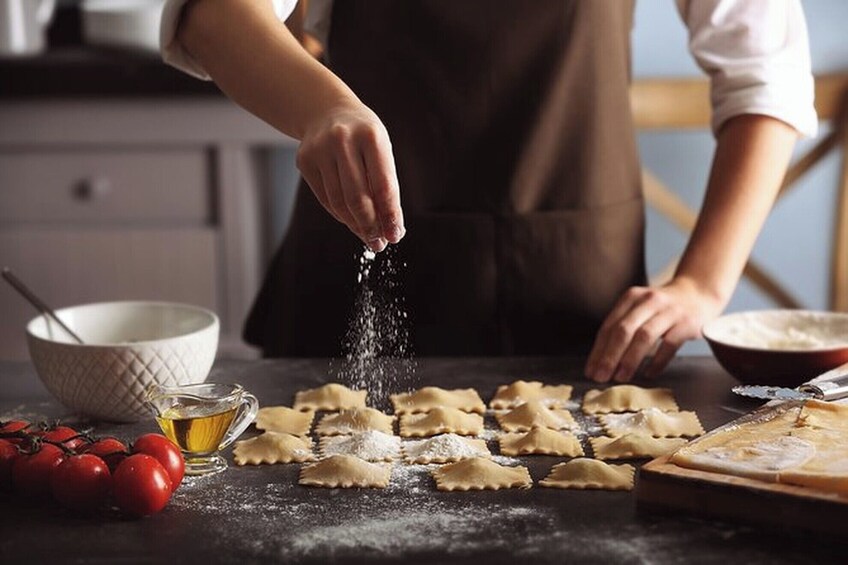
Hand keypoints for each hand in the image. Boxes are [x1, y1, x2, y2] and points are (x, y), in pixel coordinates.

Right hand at [296, 103, 404, 250]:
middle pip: (358, 197)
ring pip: (339, 202)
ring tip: (368, 237)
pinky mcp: (305, 160)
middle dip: (371, 225)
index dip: (390, 214)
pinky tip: (351, 221)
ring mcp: (320, 150)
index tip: (396, 235)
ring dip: (355, 225)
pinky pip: (325, 198)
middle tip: (379, 243)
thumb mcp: (381, 150)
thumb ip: (386, 185)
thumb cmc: (363, 136)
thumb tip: (391, 227)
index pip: (383, 185)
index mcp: (371, 135)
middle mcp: (343, 140)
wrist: (326, 110)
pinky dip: (340, 214)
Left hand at [584, 277, 724, 382]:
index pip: (609, 326)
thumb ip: (623, 327)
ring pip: (645, 336)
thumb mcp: (640, 308)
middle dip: (609, 356)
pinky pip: (670, 344)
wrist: (698, 294)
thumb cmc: (662, 308)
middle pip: (624, 330)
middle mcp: (649, 300)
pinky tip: (648, 374)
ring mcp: (669, 310)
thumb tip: (600, 360)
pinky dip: (657, 361)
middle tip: (601, 377)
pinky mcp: (687, 322)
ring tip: (621, 378)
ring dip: (630, 359)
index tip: (590, 371)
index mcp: (631, 297)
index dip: (598, 350)